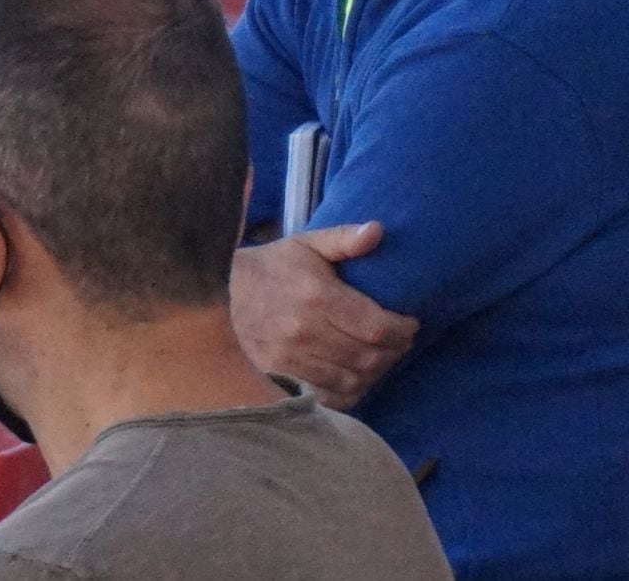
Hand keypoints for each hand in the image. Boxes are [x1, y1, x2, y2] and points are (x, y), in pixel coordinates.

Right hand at [231, 221, 419, 409]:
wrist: (218, 294)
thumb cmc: (270, 267)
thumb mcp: (306, 244)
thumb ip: (343, 238)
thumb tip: (378, 231)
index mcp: (318, 297)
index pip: (377, 326)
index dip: (402, 330)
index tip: (410, 323)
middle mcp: (306, 332)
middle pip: (369, 358)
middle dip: (395, 352)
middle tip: (402, 342)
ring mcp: (290, 360)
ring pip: (352, 381)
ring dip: (376, 373)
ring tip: (383, 358)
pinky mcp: (278, 379)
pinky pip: (327, 397)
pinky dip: (349, 392)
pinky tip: (357, 377)